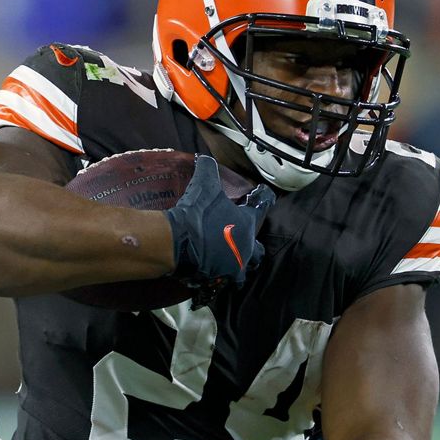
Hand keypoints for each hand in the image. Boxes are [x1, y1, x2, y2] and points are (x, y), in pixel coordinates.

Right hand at [164, 155, 273, 288]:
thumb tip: (204, 157)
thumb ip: (207, 170)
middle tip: (244, 241)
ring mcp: (230, 269)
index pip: (261, 211)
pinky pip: (219, 282)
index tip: (262, 197)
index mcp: (246, 226)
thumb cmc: (197, 214)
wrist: (177, 243)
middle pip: (257, 253)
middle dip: (253, 248)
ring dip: (237, 267)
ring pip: (241, 272)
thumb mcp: (203, 186)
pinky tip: (208, 272)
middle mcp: (244, 250)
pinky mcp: (214, 281)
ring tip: (229, 262)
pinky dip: (215, 277)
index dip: (262, 201)